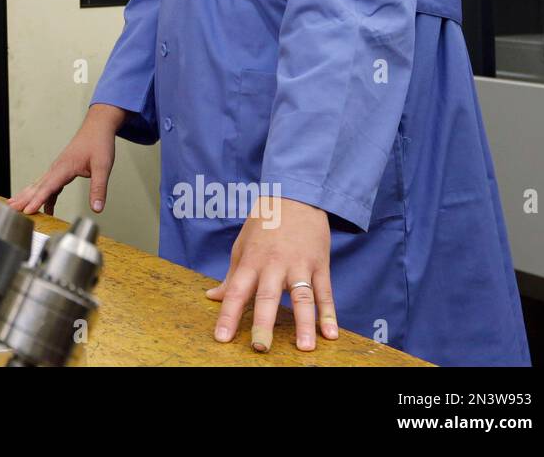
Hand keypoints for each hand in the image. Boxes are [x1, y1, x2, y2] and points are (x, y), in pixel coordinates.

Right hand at [8, 104, 122, 215]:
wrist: (98, 127)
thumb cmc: (99, 143)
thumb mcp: (103, 167)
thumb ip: (99, 188)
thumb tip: (97, 208)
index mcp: (65, 167)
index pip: (48, 187)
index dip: (37, 200)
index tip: (27, 210)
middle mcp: (57, 168)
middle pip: (37, 186)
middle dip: (23, 198)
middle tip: (11, 209)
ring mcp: (58, 168)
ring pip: (40, 185)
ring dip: (28, 196)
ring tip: (17, 206)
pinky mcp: (62, 170)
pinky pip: (49, 185)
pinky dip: (43, 195)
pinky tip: (45, 207)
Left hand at [205, 195, 338, 352]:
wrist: (295, 195)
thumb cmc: (264, 222)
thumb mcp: (242, 245)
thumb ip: (231, 275)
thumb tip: (213, 296)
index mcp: (251, 261)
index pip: (236, 292)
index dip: (228, 316)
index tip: (221, 338)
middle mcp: (274, 265)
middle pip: (267, 297)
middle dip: (263, 324)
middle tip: (260, 348)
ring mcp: (299, 265)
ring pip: (301, 298)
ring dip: (304, 324)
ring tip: (305, 348)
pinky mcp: (320, 264)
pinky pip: (325, 292)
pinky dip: (328, 313)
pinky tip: (330, 334)